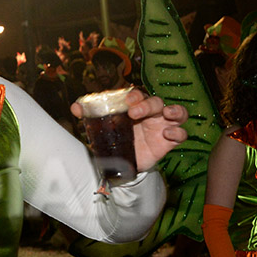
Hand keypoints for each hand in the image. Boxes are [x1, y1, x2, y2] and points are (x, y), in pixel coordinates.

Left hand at [71, 90, 187, 171]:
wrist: (123, 162)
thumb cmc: (116, 136)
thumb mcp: (102, 126)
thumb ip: (89, 115)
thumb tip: (75, 107)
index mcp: (136, 106)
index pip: (138, 95)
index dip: (135, 95)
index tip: (128, 100)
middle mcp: (151, 113)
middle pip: (156, 102)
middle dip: (147, 104)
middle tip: (134, 112)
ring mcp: (162, 126)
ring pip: (178, 112)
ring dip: (175, 111)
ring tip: (168, 113)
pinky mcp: (169, 141)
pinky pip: (181, 134)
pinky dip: (178, 132)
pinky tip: (169, 134)